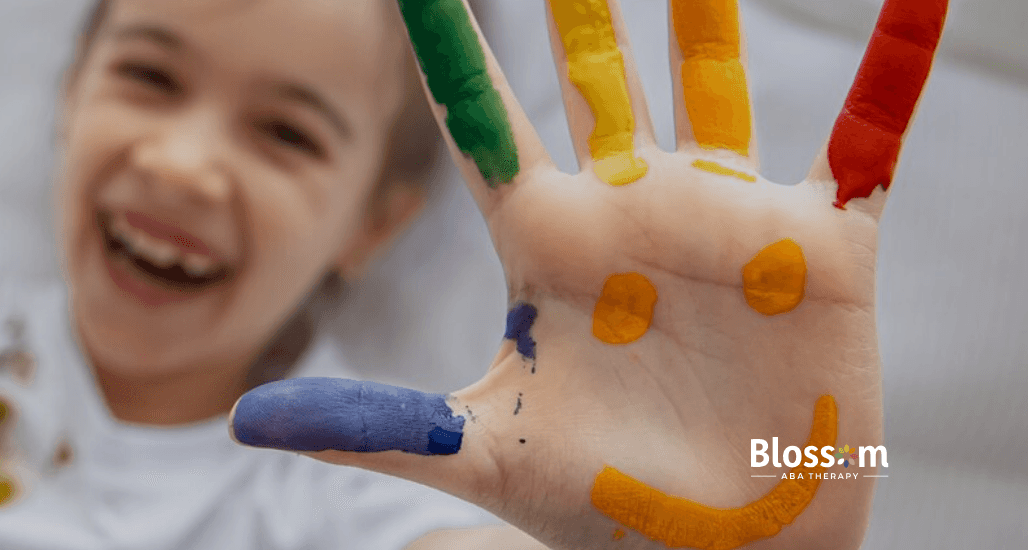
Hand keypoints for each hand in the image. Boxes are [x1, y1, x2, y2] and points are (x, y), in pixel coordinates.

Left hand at [230, 0, 946, 547]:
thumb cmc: (599, 504)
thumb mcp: (482, 453)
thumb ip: (372, 424)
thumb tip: (247, 420)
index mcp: (545, 238)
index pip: (479, 118)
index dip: (445, 39)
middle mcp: (628, 204)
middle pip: (592, 67)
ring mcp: (723, 215)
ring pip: (710, 76)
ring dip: (707, 2)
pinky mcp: (819, 247)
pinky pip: (863, 139)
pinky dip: (894, 72)